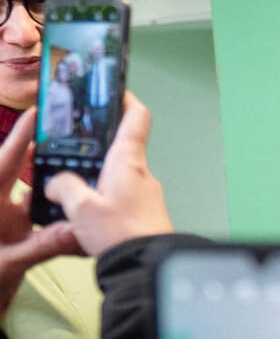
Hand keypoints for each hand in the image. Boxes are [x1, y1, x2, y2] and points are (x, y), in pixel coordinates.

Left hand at [0, 108, 80, 316]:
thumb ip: (43, 246)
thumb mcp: (9, 263)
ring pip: (31, 185)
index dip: (20, 135)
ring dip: (51, 174)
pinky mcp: (17, 225)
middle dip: (41, 148)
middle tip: (68, 131)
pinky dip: (54, 199)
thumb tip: (78, 229)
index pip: (4, 162)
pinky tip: (75, 195)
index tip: (36, 111)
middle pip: (19, 166)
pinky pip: (38, 204)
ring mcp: (7, 214)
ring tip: (78, 159)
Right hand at [45, 92, 173, 256]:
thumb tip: (56, 182)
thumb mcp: (82, 209)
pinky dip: (105, 190)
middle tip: (74, 142)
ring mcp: (144, 190)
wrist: (146, 265)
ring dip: (99, 169)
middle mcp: (140, 170)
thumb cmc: (121, 233)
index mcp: (128, 160)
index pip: (136, 116)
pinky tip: (87, 206)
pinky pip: (122, 191)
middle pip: (123, 142)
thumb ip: (65, 188)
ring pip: (120, 169)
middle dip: (99, 141)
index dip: (126, 99)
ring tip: (72, 178)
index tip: (111, 92)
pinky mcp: (143, 209)